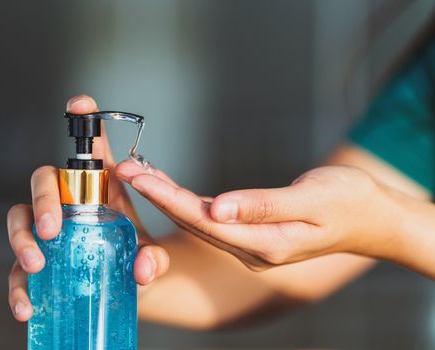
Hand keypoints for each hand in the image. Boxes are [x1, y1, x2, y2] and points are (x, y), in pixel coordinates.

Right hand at [7, 95, 168, 321]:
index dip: (83, 123)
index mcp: (99, 192)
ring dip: (20, 240)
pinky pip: (17, 270)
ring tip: (36, 264)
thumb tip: (143, 267)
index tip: (81, 104)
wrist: (128, 291)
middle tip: (51, 226)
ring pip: (19, 221)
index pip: (90, 152)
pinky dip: (17, 288)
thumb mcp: (149, 256)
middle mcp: (69, 206)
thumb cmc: (136, 259)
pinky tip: (26, 306)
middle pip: (43, 182)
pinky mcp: (39, 265)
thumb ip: (154, 260)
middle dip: (42, 198)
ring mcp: (49, 235)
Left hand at [117, 162, 397, 269]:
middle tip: (124, 170)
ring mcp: (251, 246)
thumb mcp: (311, 199)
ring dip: (167, 197)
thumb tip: (217, 208)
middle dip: (157, 195)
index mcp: (266, 244)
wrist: (372, 218)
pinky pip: (211, 219)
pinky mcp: (252, 237)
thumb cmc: (348, 202)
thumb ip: (262, 206)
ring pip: (199, 221)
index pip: (204, 220)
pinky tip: (169, 186)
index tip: (138, 176)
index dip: (168, 197)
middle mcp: (252, 251)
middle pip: (195, 222)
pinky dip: (187, 201)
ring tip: (138, 173)